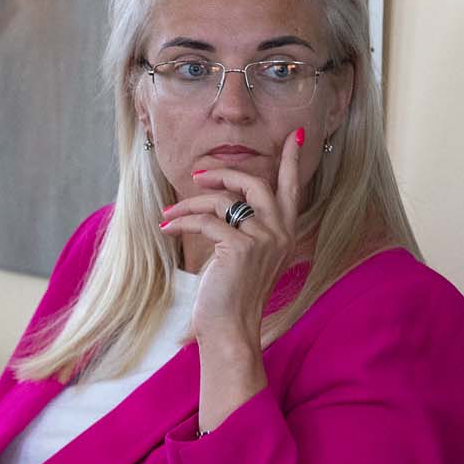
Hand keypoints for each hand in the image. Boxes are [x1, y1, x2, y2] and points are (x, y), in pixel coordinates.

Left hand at [159, 128, 306, 346]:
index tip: (296, 135)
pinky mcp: (240, 248)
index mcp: (285, 232)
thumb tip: (221, 198)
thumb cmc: (232, 294)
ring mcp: (263, 239)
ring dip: (190, 205)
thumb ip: (246, 225)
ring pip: (222, 202)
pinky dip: (183, 222)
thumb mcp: (245, 255)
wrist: (230, 329)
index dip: (292, 161)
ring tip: (170, 213)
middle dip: (224, 173)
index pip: (292, 188)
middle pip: (255, 183)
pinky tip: (168, 227)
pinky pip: (206, 221)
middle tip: (198, 175)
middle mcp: (280, 232)